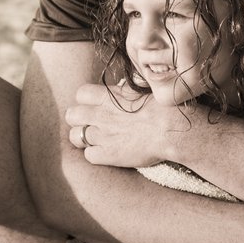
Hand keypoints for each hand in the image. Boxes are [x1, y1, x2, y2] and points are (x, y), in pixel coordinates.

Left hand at [65, 82, 189, 167]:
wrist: (172, 129)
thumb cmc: (162, 107)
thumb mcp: (141, 90)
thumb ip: (125, 90)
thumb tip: (121, 87)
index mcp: (108, 96)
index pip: (80, 94)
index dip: (86, 100)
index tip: (94, 105)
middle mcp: (100, 114)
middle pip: (71, 115)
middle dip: (78, 119)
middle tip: (91, 123)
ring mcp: (102, 135)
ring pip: (75, 136)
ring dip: (83, 137)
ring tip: (95, 139)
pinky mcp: (108, 154)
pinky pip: (88, 155)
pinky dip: (95, 154)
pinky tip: (106, 152)